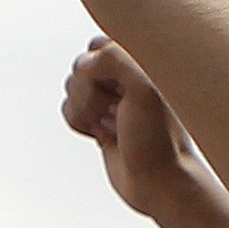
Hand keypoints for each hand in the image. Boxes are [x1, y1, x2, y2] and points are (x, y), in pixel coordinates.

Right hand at [62, 37, 209, 221]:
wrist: (157, 181)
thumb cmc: (159, 138)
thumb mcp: (144, 90)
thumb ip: (113, 60)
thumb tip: (84, 64)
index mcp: (141, 60)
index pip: (98, 45)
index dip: (98, 69)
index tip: (121, 91)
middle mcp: (125, 75)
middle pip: (79, 67)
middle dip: (91, 95)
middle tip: (119, 113)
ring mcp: (111, 97)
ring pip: (71, 89)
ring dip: (86, 113)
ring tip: (114, 126)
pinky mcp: (99, 119)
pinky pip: (69, 109)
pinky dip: (81, 125)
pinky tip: (104, 135)